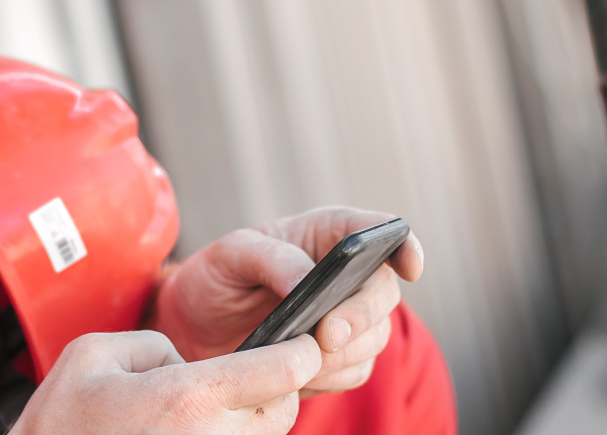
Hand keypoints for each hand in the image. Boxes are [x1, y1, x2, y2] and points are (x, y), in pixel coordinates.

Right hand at [9, 330, 321, 434]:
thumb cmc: (60, 425)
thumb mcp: (92, 355)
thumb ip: (154, 343)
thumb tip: (185, 362)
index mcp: (190, 398)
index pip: (283, 370)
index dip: (300, 349)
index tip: (302, 339)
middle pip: (284, 408)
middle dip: (273, 385)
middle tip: (244, 373)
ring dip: (250, 418)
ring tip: (204, 408)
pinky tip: (189, 430)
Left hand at [146, 207, 423, 396]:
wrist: (198, 326)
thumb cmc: (218, 277)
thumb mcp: (231, 254)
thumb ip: (270, 258)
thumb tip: (306, 280)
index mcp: (328, 235)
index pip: (380, 230)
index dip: (403, 245)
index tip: (409, 265)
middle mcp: (349, 275)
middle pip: (384, 292)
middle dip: (360, 316)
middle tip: (326, 335)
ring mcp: (348, 317)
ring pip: (374, 338)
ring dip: (342, 353)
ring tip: (297, 358)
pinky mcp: (340, 356)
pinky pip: (354, 371)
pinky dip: (329, 377)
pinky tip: (296, 373)